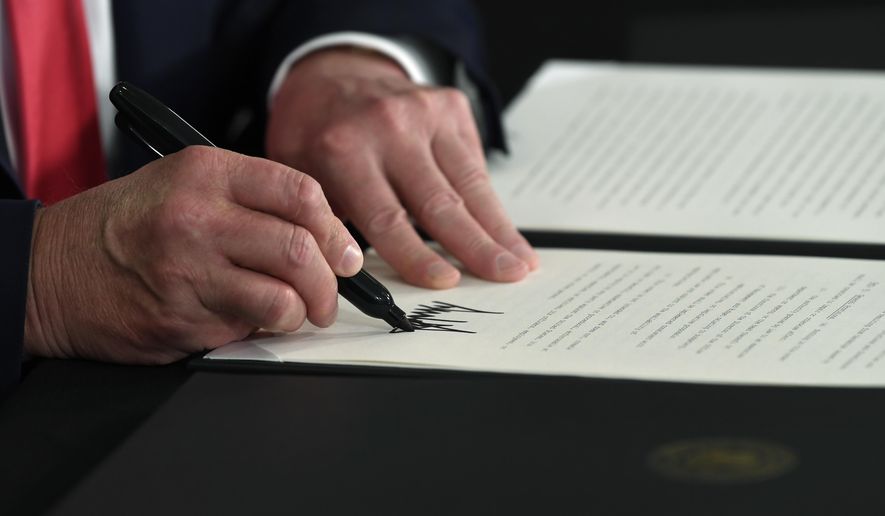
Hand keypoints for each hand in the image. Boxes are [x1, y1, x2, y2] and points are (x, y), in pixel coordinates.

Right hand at [24, 146, 362, 363]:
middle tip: (330, 295)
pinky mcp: (178, 318)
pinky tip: (244, 318)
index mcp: (206, 172)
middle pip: (301, 249)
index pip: (301, 193)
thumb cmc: (128, 225)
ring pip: (283, 299)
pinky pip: (246, 329)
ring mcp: (186, 270)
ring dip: (301, 314)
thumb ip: (253, 201)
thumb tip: (326, 236)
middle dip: (331, 283)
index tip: (346, 252)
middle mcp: (197, 217)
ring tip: (294, 313)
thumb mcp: (185, 183)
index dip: (336, 230)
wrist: (52, 268)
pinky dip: (259, 329)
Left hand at [266, 48, 538, 288]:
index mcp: (344, 150)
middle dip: (478, 247)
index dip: (418, 256)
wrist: (332, 75)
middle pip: (440, 202)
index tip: (446, 283)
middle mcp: (389, 127)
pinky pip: (475, 164)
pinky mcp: (450, 108)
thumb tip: (357, 277)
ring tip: (521, 262)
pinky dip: (490, 202)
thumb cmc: (316, 133)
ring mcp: (425, 113)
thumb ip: (326, 223)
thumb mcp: (299, 176)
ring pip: (470, 184)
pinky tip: (505, 232)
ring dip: (498, 228)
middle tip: (507, 277)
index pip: (387, 218)